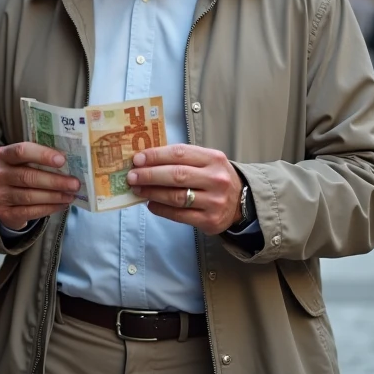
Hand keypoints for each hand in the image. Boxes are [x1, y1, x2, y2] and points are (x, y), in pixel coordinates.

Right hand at [0, 142, 80, 230]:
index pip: (22, 151)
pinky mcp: (4, 212)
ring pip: (30, 196)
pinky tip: (62, 205)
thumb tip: (72, 160)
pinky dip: (49, 208)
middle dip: (55, 181)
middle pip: (28, 177)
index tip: (62, 160)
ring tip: (71, 195)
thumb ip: (41, 157)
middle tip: (75, 184)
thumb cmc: (21, 172)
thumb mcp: (25, 160)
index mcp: (3, 155)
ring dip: (54, 196)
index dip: (43, 155)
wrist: (5, 196)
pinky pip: (30, 212)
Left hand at [127, 145, 244, 235]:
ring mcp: (214, 201)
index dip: (155, 156)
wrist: (241, 202)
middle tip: (132, 176)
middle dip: (149, 175)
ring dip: (152, 193)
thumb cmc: (214, 177)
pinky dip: (161, 209)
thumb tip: (145, 160)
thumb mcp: (206, 161)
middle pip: (176, 175)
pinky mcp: (210, 220)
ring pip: (176, 197)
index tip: (137, 159)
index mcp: (214, 158)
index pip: (180, 153)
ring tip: (138, 190)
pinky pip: (179, 215)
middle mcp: (216, 179)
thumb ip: (182, 158)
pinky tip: (151, 204)